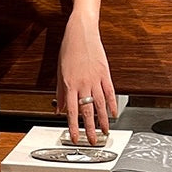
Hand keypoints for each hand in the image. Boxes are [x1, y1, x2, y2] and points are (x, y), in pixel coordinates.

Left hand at [55, 13, 116, 143]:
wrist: (81, 31)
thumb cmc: (69, 50)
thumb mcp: (59, 72)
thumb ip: (60, 93)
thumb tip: (58, 110)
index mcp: (69, 85)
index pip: (71, 111)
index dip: (73, 126)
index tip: (75, 138)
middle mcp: (83, 84)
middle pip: (87, 111)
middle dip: (89, 128)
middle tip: (91, 141)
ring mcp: (96, 78)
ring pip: (100, 104)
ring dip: (102, 120)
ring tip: (104, 132)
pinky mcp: (106, 73)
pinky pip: (110, 92)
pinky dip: (112, 104)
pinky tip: (113, 114)